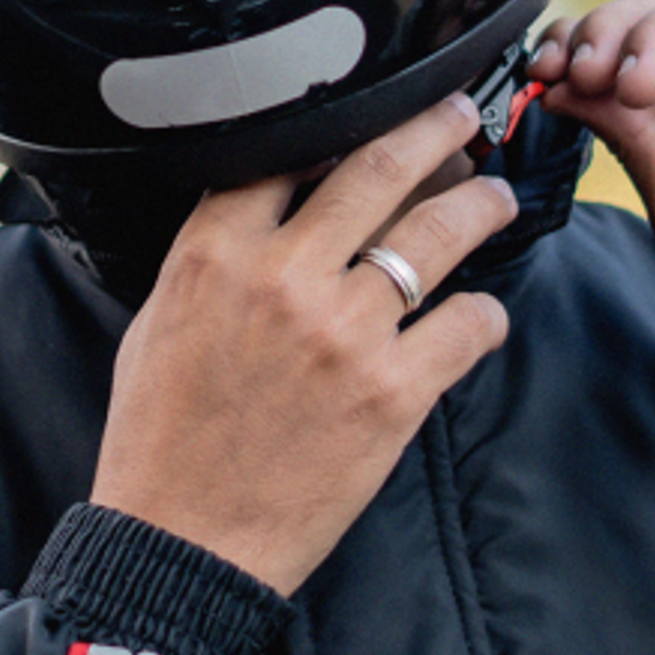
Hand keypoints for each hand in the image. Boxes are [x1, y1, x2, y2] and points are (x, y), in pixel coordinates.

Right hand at [91, 97, 519, 592]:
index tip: (370, 110)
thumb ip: (212, 259)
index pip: (287, 152)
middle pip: (379, 166)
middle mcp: (284, 278)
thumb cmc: (162, 441)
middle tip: (461, 117)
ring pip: (439, 233)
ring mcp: (344, 332)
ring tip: (495, 198)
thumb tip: (261, 216)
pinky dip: (485, 316)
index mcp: (214, 254)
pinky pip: (466, 326)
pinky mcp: (393, 392)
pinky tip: (483, 315)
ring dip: (480, 205)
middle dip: (434, 129)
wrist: (182, 543)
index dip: (340, 121)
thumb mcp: (158, 324)